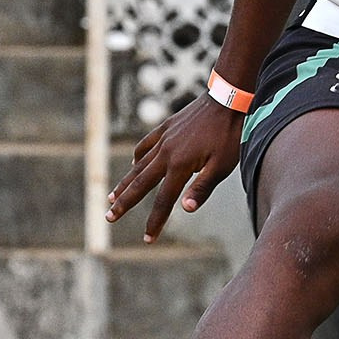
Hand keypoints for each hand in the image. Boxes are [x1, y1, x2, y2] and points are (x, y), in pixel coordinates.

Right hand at [107, 95, 244, 242]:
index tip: (148, 239)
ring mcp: (163, 139)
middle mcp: (165, 153)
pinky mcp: (166, 127)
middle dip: (124, 203)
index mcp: (179, 166)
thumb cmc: (229, 136)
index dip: (155, 221)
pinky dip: (137, 157)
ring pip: (138, 165)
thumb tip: (186, 209)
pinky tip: (134, 163)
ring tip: (111, 196)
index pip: (163, 201)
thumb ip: (203, 187)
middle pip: (140, 184)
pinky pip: (145, 145)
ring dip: (124, 182)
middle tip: (109, 217)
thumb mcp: (222, 166)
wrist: (227, 99)